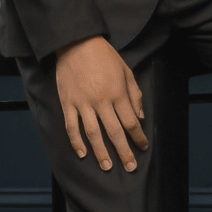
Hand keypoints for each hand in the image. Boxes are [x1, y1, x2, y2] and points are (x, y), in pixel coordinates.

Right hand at [54, 35, 147, 171]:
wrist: (77, 43)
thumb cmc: (105, 57)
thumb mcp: (126, 72)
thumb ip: (134, 95)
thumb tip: (140, 117)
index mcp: (118, 93)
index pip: (131, 122)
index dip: (138, 137)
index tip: (143, 147)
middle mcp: (101, 101)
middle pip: (115, 132)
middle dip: (124, 152)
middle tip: (130, 167)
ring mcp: (83, 103)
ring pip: (93, 134)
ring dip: (101, 152)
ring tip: (107, 166)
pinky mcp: (68, 103)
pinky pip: (72, 126)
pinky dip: (76, 142)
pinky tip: (82, 153)